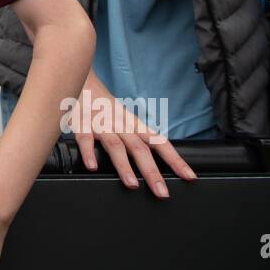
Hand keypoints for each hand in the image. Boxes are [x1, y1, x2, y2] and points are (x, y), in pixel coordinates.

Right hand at [66, 78, 196, 196]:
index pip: (159, 143)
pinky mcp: (82, 123)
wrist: (81, 76)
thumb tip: (148, 162)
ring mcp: (102, 124)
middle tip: (162, 192)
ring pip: (116, 146)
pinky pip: (86, 138)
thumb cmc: (103, 103)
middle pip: (140, 149)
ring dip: (125, 166)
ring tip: (132, 184)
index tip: (189, 176)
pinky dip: (89, 152)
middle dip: (153, 172)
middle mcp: (121, 125)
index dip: (175, 160)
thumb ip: (132, 138)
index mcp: (133, 124)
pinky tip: (93, 166)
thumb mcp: (122, 118)